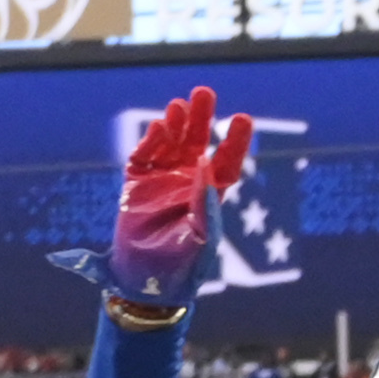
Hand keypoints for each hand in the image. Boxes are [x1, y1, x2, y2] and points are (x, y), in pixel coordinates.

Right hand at [52, 84, 252, 311]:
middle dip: (202, 119)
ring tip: (180, 105)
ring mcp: (161, 181)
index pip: (226, 163)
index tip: (242, 118)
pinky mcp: (136, 184)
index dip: (235, 141)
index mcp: (210, 196)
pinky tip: (160, 127)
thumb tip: (205, 162)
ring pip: (171, 144)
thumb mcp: (201, 237)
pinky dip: (152, 141)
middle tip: (204, 92)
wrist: (146, 285)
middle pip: (197, 143)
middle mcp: (187, 183)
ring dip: (176, 124)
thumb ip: (205, 202)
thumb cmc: (182, 267)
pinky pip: (144, 156)